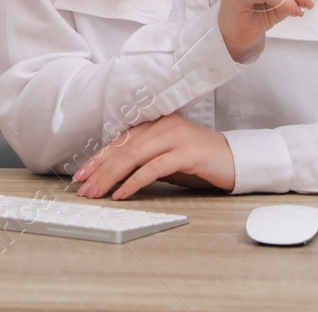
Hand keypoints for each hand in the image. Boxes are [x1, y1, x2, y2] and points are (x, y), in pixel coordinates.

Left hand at [73, 113, 233, 198]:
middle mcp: (164, 125)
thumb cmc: (199, 162)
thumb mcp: (166, 158)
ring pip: (134, 156)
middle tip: (83, 189)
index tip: (81, 175)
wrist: (235, 160)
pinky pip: (154, 168)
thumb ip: (145, 159)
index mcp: (156, 123)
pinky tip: (122, 194)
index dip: (98, 158)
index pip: (121, 140)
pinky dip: (134, 182)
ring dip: (111, 177)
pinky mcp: (187, 153)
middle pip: (123, 148)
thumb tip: (114, 176)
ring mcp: (176, 137)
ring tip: (97, 193)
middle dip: (100, 170)